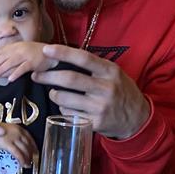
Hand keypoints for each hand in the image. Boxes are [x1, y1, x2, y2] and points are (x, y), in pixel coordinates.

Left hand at [0, 42, 57, 82]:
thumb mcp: (23, 50)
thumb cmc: (37, 53)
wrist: (53, 54)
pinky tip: (10, 79)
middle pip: (5, 57)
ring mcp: (27, 55)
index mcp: (17, 46)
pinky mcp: (33, 62)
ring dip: (2, 69)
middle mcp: (20, 49)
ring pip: (12, 62)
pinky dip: (16, 73)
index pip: (3, 50)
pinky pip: (23, 68)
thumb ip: (13, 54)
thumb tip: (0, 62)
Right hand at [0, 122, 37, 166]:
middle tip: (31, 160)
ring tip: (27, 164)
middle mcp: (17, 132)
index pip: (30, 138)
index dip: (34, 146)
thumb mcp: (5, 131)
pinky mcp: (7, 143)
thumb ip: (11, 136)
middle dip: (31, 154)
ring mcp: (13, 137)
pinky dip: (21, 159)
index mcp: (17, 128)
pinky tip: (22, 164)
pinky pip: (17, 153)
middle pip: (28, 145)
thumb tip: (16, 145)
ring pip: (24, 150)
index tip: (35, 151)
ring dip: (27, 158)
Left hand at [31, 45, 149, 138]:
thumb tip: (62, 56)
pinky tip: (67, 107)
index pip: (83, 58)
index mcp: (110, 71)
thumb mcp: (114, 74)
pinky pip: (69, 115)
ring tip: (54, 93)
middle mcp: (106, 88)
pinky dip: (63, 110)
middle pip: (69, 79)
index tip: (46, 50)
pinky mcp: (95, 123)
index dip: (63, 53)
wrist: (138, 119)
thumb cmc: (121, 91)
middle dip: (48, 76)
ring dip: (54, 95)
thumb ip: (94, 67)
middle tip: (36, 75)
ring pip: (65, 99)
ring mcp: (100, 107)